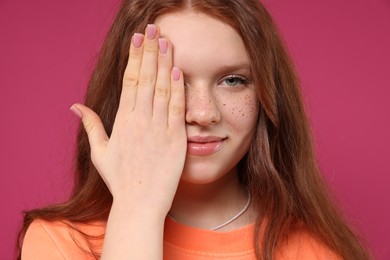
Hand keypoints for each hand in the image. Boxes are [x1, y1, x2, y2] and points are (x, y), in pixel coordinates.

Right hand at [70, 24, 186, 215]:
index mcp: (122, 121)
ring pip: (162, 88)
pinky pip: (177, 108)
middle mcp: (140, 120)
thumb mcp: (99, 152)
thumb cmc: (120, 179)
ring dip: (165, 62)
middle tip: (154, 29)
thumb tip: (74, 105)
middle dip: (150, 51)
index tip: (138, 39)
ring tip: (167, 41)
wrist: (141, 203)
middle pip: (146, 78)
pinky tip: (179, 70)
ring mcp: (159, 128)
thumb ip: (90, 125)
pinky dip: (178, 88)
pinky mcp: (176, 138)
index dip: (135, 57)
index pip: (130, 80)